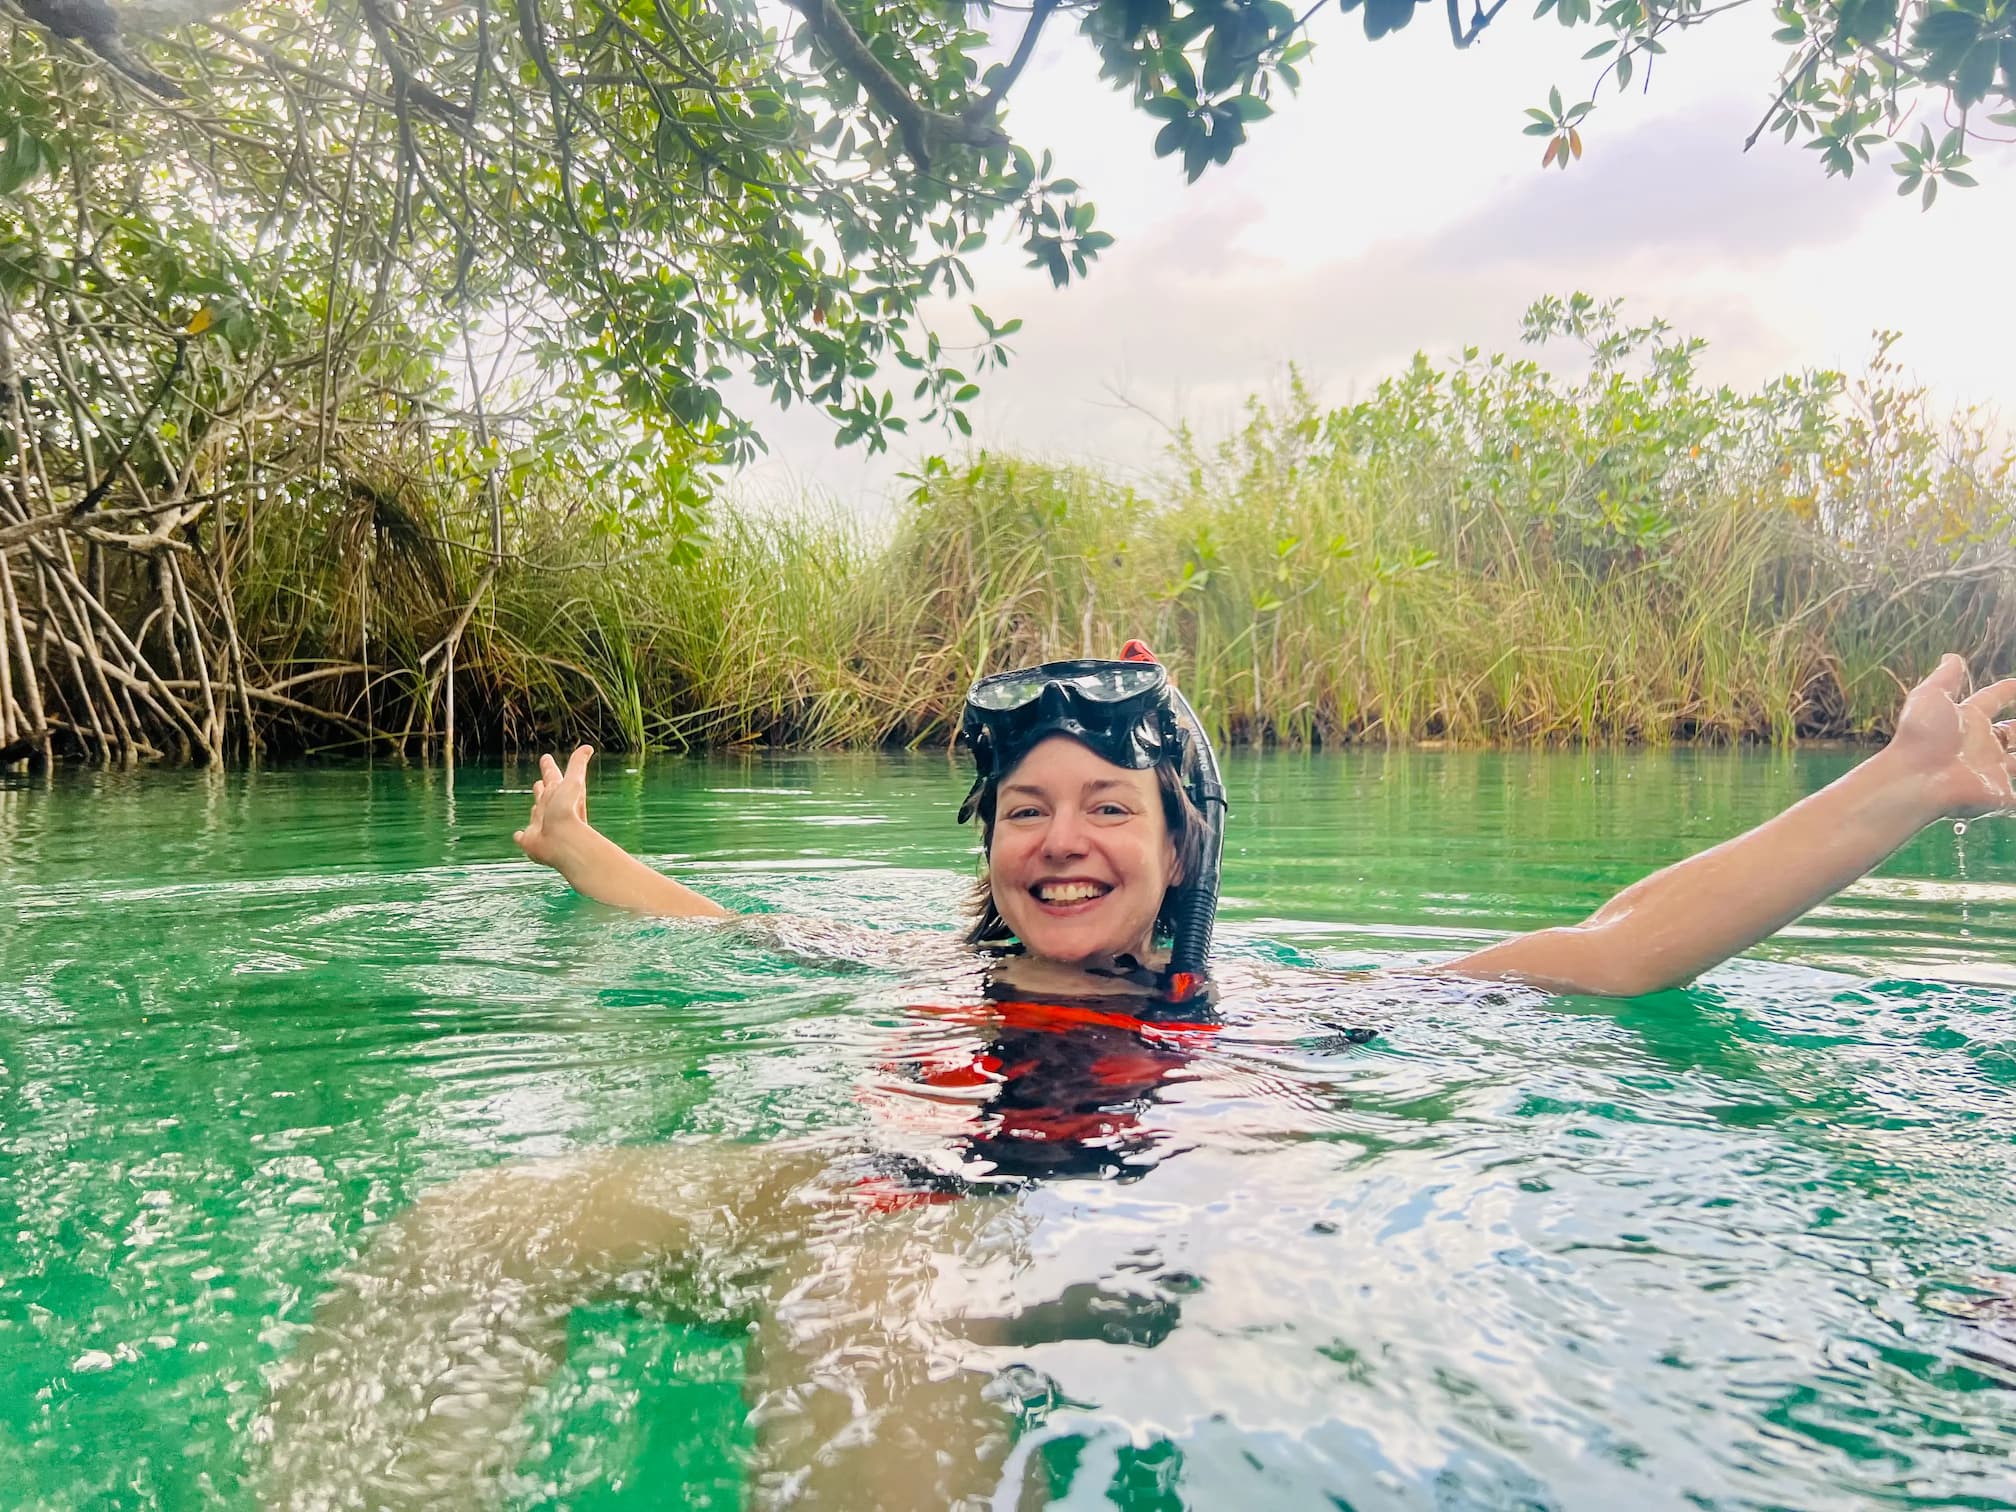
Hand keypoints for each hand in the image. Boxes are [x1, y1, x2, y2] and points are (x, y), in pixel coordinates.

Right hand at [514, 745, 595, 869]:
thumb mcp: (574, 783)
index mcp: (558, 795)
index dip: (549, 767)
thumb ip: (578, 766)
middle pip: (544, 796)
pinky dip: (520, 836)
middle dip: (542, 789)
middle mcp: (549, 810)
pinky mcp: (530, 841)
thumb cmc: (569, 812)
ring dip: (535, 809)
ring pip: (536, 814)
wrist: (563, 843)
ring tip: (534, 806)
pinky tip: (519, 836)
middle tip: (540, 783)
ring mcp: (540, 826)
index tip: (546, 758)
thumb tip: (589, 747)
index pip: (552, 777)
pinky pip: (523, 838)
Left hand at [1881, 656, 2015, 819]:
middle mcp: (1981, 744)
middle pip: (2009, 732)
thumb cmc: (1920, 737)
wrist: (1914, 781)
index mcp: (1968, 720)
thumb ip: (1945, 678)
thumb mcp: (1930, 698)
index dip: (2007, 690)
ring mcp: (1992, 769)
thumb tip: (1952, 656)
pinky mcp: (2000, 794)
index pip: (1992, 700)